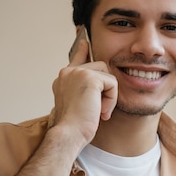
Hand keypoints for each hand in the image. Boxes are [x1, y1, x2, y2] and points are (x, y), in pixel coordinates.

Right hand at [50, 27, 117, 144]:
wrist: (69, 134)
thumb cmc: (74, 126)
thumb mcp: (80, 105)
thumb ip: (86, 91)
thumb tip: (102, 82)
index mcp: (63, 78)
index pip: (76, 58)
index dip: (82, 50)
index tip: (84, 41)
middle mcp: (67, 72)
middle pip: (100, 67)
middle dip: (106, 89)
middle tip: (98, 110)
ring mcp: (77, 73)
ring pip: (108, 75)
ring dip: (109, 96)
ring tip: (98, 111)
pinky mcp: (89, 78)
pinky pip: (112, 83)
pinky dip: (111, 99)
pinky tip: (101, 111)